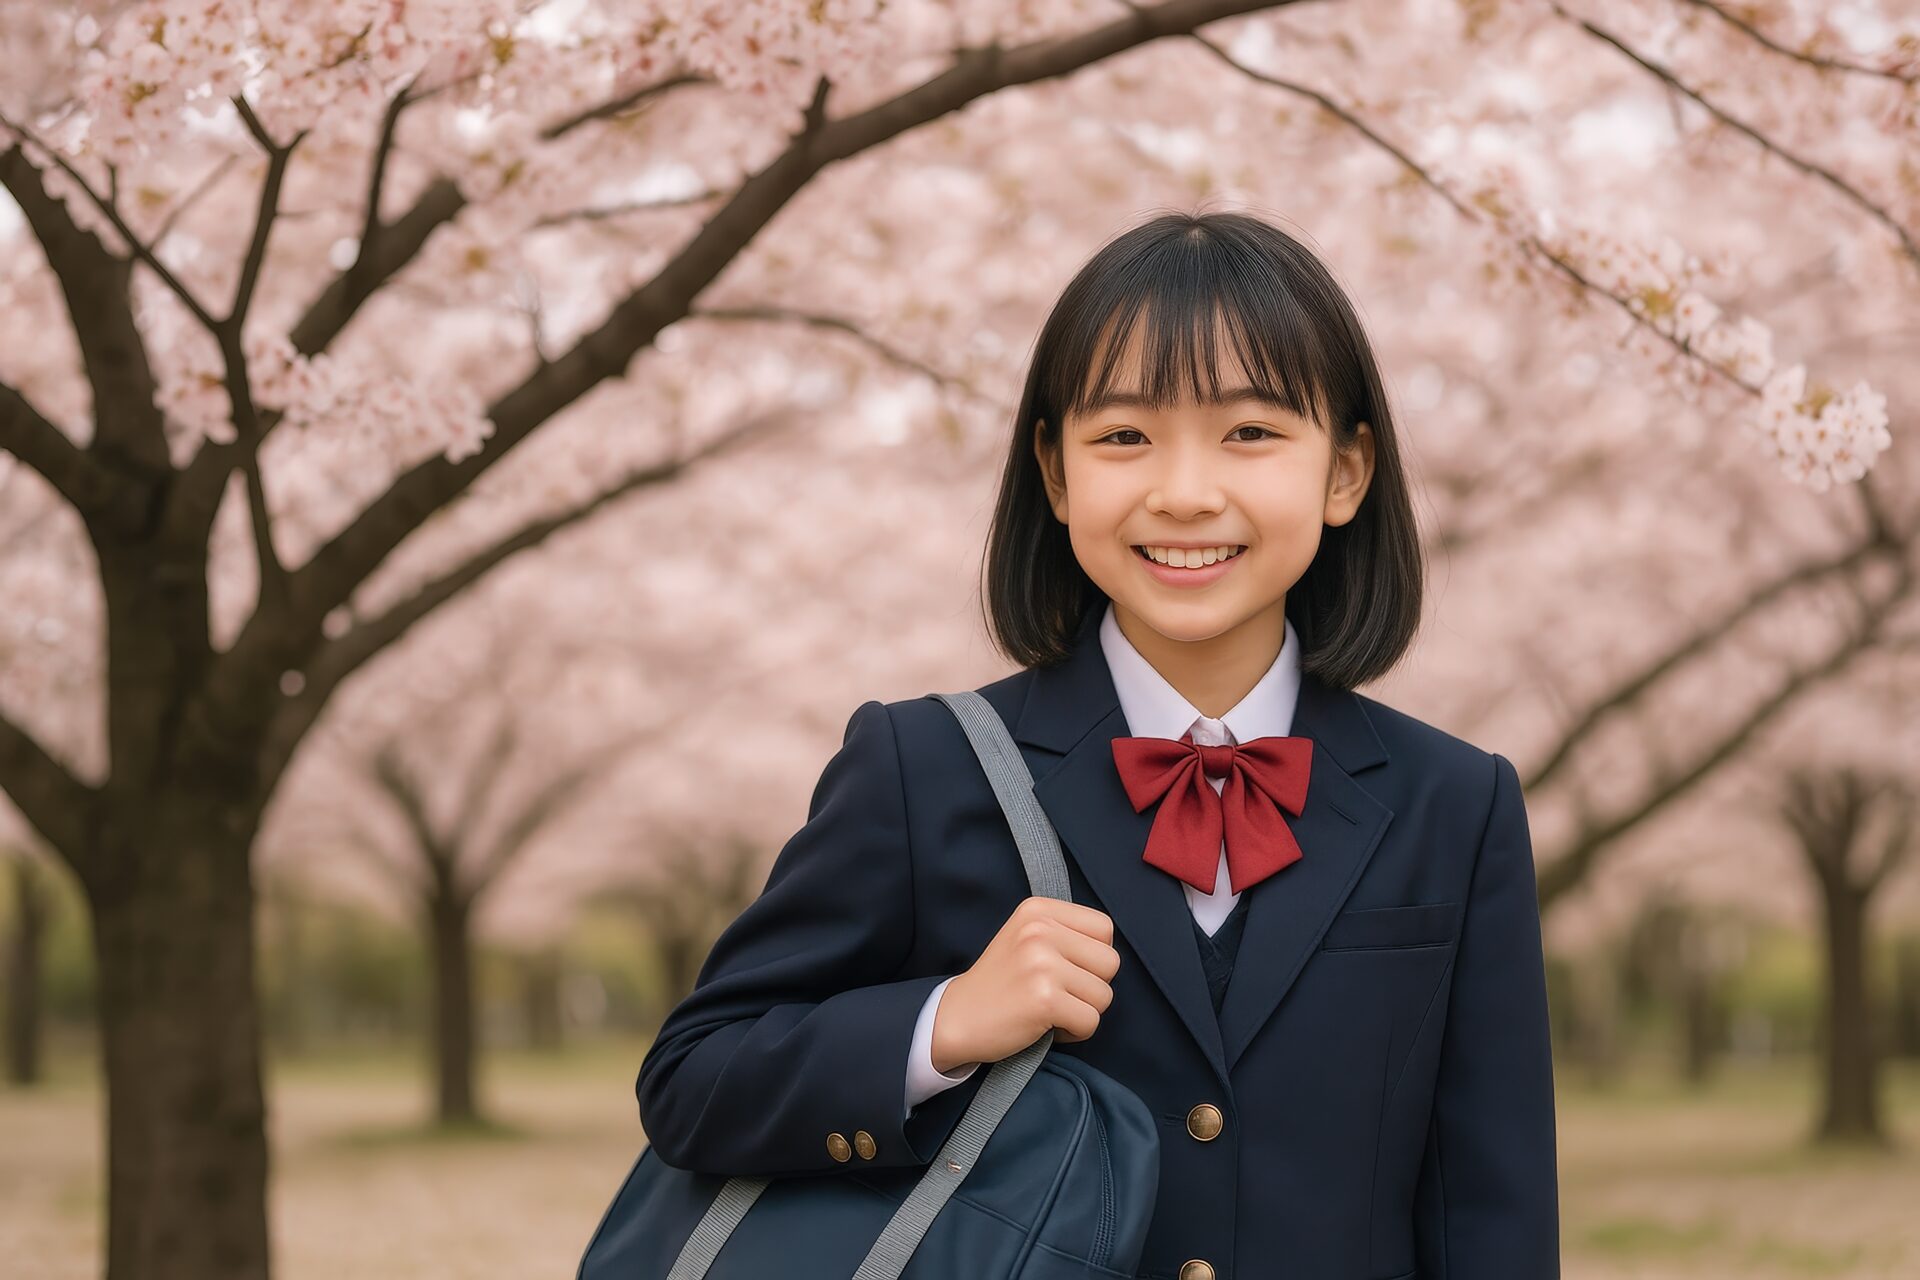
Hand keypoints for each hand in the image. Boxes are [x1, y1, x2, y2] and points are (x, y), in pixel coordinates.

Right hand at [931, 896, 1118, 1070]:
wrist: (955, 1017)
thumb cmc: (999, 983)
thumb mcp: (1026, 937)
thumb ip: (1064, 933)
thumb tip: (1109, 949)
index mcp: (1038, 910)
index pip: (1104, 927)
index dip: (1094, 956)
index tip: (1066, 970)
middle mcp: (1041, 930)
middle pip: (1110, 962)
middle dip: (1092, 986)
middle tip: (1059, 994)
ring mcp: (1043, 964)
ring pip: (1104, 995)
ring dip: (1083, 1011)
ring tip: (1051, 1010)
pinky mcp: (1045, 999)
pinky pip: (1091, 1021)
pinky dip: (1075, 1033)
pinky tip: (1048, 1026)